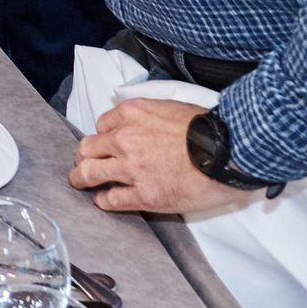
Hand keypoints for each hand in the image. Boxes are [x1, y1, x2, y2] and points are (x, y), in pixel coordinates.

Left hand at [70, 98, 255, 214]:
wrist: (227, 152)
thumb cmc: (207, 129)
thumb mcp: (171, 106)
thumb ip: (149, 114)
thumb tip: (143, 123)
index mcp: (132, 114)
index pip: (102, 125)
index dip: (104, 136)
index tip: (106, 144)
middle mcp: (124, 139)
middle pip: (88, 148)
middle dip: (84, 155)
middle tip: (84, 162)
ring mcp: (131, 168)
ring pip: (90, 173)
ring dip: (81, 178)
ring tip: (79, 182)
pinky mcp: (144, 195)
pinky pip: (112, 199)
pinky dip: (103, 200)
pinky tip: (102, 201)